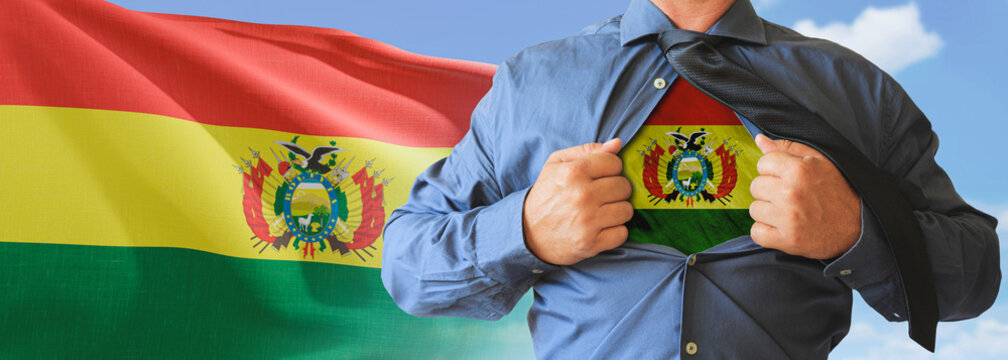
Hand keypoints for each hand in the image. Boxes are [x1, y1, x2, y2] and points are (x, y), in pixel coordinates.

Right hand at [523, 138, 632, 264]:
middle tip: (602, 195)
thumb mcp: (557, 164)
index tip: (601, 177)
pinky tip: (601, 227)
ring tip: (603, 211)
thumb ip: (588, 150)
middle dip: (616, 190)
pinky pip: (622, 233)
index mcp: (573, 172)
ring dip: (617, 211)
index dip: (610, 169)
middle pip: (624, 187)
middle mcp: (582, 195)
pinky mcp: (591, 243)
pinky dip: (614, 231)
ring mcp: (587, 221)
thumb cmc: (546, 194)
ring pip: (627, 210)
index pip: (614, 163)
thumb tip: (617, 144)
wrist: (528, 232)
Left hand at [749, 134, 860, 259]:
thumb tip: (760, 140)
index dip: (773, 170)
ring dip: (767, 212)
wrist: (858, 227)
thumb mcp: (819, 162)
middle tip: (789, 197)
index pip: (762, 163)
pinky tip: (782, 227)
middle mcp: (790, 192)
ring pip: (754, 209)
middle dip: (769, 190)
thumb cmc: (838, 192)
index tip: (786, 178)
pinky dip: (766, 232)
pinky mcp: (787, 240)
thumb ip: (788, 148)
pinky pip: (756, 233)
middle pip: (756, 186)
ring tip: (787, 212)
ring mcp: (788, 218)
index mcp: (798, 170)